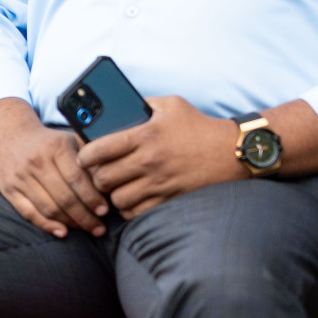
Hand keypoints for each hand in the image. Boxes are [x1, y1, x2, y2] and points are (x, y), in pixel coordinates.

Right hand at [0, 97, 108, 238]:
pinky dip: (47, 225)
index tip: (105, 211)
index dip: (93, 198)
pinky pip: (29, 213)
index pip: (77, 178)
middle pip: (64, 197)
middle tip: (100, 227)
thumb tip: (111, 179)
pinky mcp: (8, 189)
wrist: (8, 136)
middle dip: (86, 216)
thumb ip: (90, 157)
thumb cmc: (47, 142)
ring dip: (71, 223)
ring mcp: (20, 176)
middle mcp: (36, 161)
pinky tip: (62, 232)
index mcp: (55, 147)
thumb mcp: (69, 139)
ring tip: (86, 229)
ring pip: (49, 208)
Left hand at [78, 96, 242, 218]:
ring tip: (115, 187)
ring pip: (118, 199)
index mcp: (144, 136)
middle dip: (95, 177)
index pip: (99, 150)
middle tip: (98, 173)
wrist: (233, 152)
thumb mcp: (170, 105)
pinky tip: (132, 199)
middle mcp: (149, 161)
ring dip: (112, 195)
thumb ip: (142, 104)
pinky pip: (139, 213)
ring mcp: (161, 183)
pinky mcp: (171, 199)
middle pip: (104, 178)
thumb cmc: (199, 126)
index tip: (83, 157)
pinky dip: (131, 209)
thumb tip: (117, 107)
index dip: (84, 156)